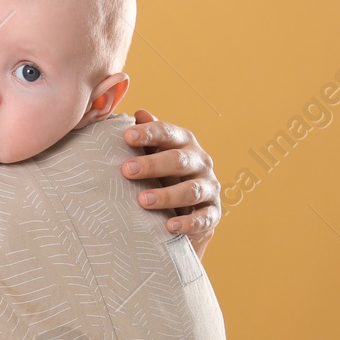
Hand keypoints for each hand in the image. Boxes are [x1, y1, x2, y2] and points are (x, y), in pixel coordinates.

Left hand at [121, 109, 220, 257]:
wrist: (187, 210)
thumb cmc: (163, 175)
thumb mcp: (155, 154)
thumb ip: (148, 136)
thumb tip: (139, 113)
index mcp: (184, 143)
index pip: (167, 133)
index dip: (149, 133)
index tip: (127, 136)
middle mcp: (200, 162)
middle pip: (179, 160)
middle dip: (152, 164)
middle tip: (126, 170)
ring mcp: (209, 188)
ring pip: (191, 190)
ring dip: (167, 195)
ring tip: (143, 200)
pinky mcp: (213, 214)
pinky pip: (203, 218)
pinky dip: (187, 223)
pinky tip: (169, 226)